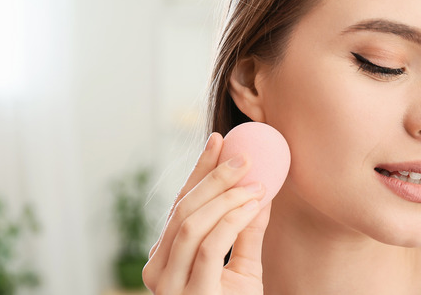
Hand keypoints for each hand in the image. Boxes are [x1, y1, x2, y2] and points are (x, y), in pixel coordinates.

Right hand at [143, 132, 270, 293]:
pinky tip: (253, 204)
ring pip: (191, 224)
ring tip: (255, 183)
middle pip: (182, 210)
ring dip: (226, 196)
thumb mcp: (245, 268)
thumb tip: (261, 190)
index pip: (179, 205)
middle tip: (244, 156)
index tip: (219, 140)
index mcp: (166, 258)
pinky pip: (210, 246)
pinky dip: (233, 218)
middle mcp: (159, 270)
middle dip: (213, 176)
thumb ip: (248, 232)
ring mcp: (170, 286)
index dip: (199, 170)